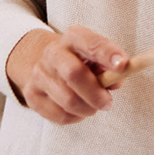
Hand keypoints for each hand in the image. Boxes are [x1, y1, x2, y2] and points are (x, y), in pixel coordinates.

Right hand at [5, 26, 129, 124]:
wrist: (47, 63)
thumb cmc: (82, 60)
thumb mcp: (97, 55)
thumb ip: (111, 65)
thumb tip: (117, 81)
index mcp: (74, 37)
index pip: (92, 43)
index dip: (108, 54)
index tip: (122, 65)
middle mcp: (53, 52)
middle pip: (74, 74)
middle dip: (95, 93)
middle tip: (108, 103)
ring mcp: (39, 74)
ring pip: (67, 100)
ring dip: (88, 108)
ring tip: (95, 107)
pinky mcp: (31, 94)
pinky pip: (59, 114)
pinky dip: (75, 117)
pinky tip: (80, 110)